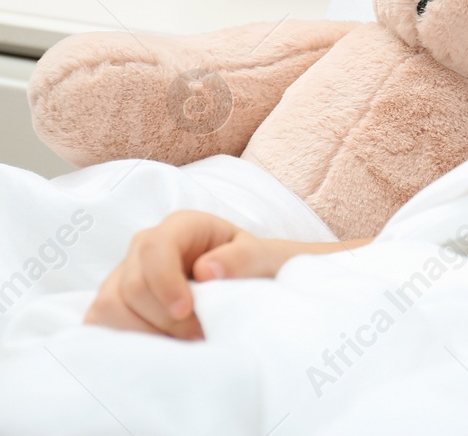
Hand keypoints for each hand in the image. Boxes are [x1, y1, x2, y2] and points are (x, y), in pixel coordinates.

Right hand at [84, 210, 355, 338]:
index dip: (164, 282)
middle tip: (200, 334)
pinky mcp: (114, 302)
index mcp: (181, 227)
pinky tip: (158, 345)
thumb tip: (205, 270)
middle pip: (131, 286)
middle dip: (165, 319)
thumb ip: (243, 259)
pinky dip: (124, 341)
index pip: (154, 247)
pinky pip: (99, 323)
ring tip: (185, 340)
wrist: (247, 285)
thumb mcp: (263, 259)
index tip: (187, 311)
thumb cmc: (255, 269)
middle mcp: (145, 247)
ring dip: (146, 333)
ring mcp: (124, 274)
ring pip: (109, 307)